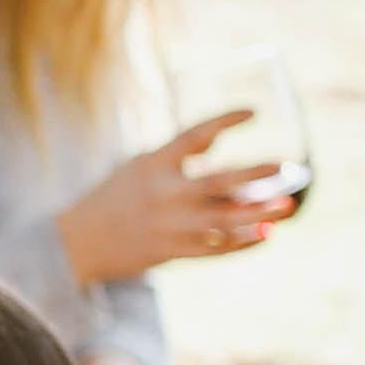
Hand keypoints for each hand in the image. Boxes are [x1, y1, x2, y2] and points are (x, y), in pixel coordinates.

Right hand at [55, 109, 296, 285]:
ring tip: (287, 207)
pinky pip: (215, 248)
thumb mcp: (140, 169)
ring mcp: (167, 224)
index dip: (225, 121)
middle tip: (285, 166)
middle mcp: (162, 193)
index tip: (254, 113)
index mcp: (152, 165)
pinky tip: (265, 235)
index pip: (194, 135)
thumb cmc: (114, 199)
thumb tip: (217, 139)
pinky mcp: (169, 251)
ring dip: (258, 213)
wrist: (77, 243)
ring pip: (223, 220)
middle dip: (254, 174)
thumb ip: (177, 157)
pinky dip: (243, 243)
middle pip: (217, 181)